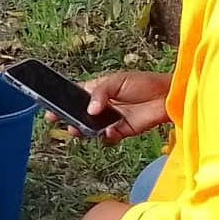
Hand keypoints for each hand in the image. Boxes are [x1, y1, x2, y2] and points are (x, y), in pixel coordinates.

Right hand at [48, 70, 171, 143]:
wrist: (168, 97)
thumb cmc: (144, 82)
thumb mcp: (118, 81)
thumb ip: (101, 93)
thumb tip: (90, 110)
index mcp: (98, 90)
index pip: (75, 96)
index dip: (62, 103)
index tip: (50, 111)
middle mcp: (102, 106)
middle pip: (80, 115)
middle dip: (71, 120)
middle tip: (67, 124)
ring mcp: (111, 119)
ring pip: (91, 129)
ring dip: (85, 131)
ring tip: (81, 131)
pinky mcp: (122, 131)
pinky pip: (107, 138)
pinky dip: (105, 138)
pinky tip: (108, 133)